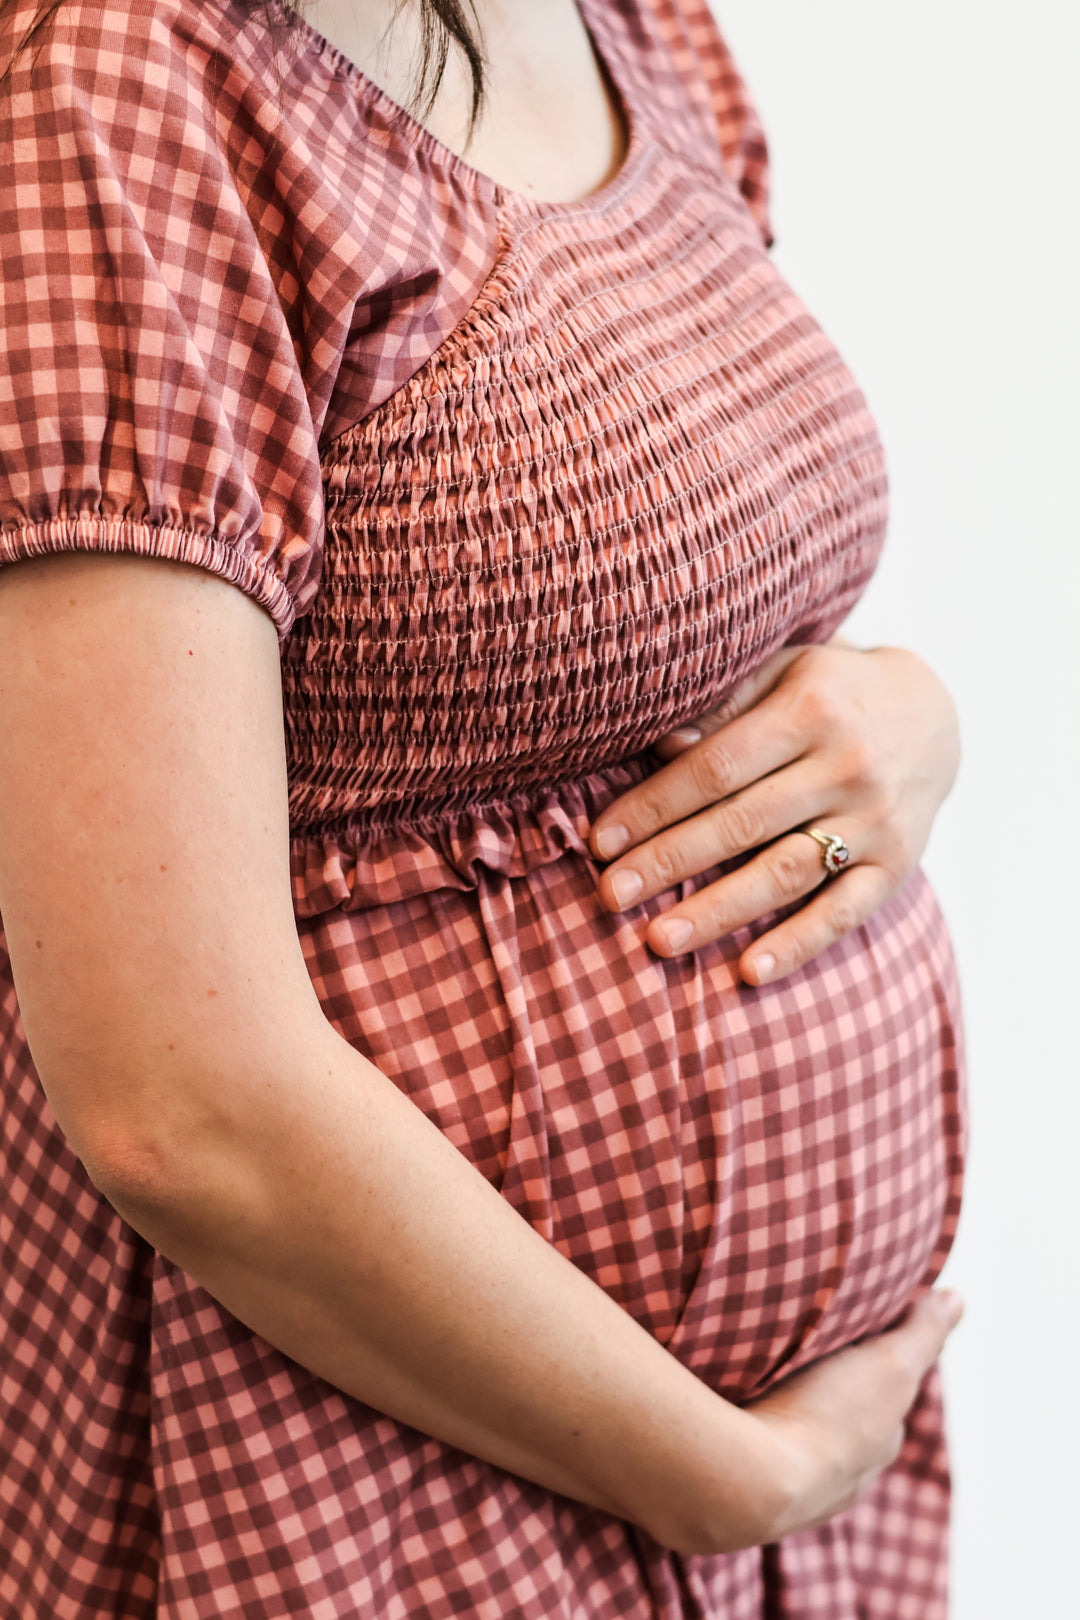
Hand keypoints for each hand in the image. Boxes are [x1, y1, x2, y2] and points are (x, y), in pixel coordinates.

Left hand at [587, 640, 959, 984]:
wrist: (933, 716)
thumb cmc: (830, 693)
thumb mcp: (783, 672)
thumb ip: (725, 705)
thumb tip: (660, 745)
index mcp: (810, 711)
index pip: (716, 767)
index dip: (655, 806)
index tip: (601, 841)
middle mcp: (848, 766)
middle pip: (742, 823)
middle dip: (670, 862)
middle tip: (610, 896)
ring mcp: (875, 821)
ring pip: (785, 874)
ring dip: (719, 911)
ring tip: (659, 941)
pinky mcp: (896, 866)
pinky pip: (842, 913)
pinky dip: (796, 945)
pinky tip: (748, 973)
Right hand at [738, 1290, 963, 1548]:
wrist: (757, 1480)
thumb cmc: (830, 1418)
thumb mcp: (889, 1362)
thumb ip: (923, 1332)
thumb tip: (957, 1298)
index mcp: (880, 1440)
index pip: (886, 1394)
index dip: (877, 1360)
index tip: (858, 1328)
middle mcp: (847, 1474)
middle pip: (845, 1420)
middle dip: (831, 1389)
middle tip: (807, 1348)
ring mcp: (798, 1488)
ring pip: (801, 1438)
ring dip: (789, 1410)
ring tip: (764, 1375)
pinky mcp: (752, 1488)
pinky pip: (760, 1449)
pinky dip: (756, 1428)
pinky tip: (740, 1408)